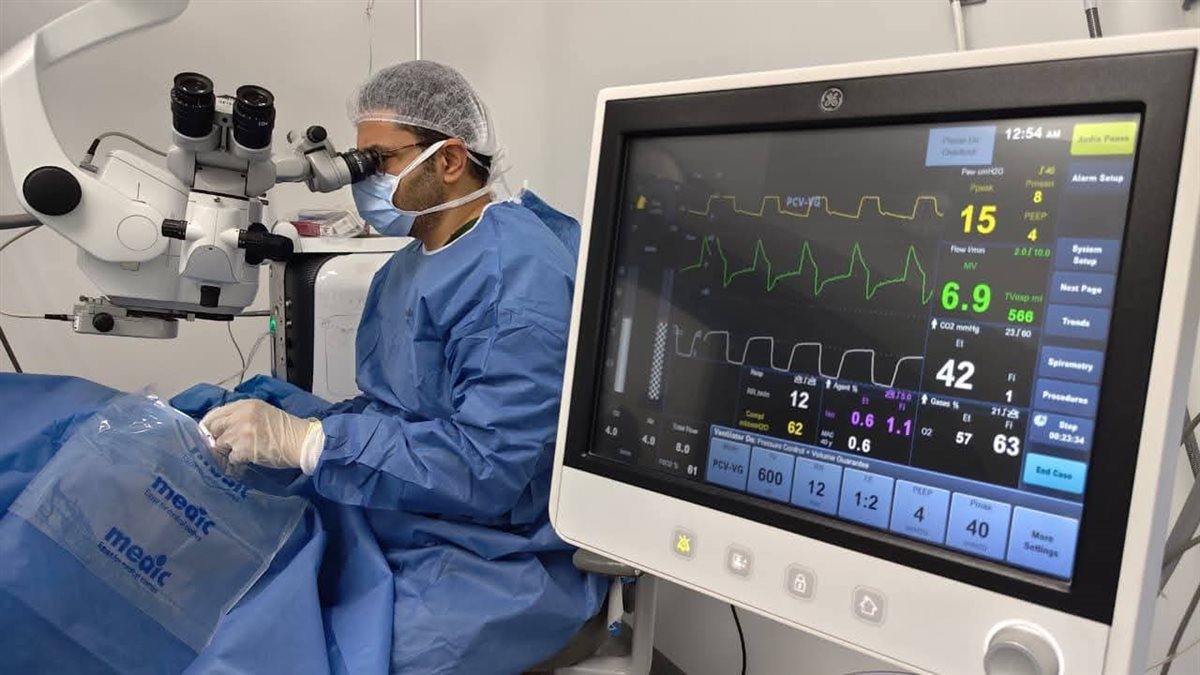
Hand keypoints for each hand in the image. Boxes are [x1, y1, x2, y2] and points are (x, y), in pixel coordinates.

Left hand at [201, 400, 323, 471]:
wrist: (300, 441)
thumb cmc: (285, 428)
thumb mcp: (262, 412)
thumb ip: (241, 415)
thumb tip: (222, 428)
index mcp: (245, 405)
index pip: (216, 413)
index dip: (210, 424)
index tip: (210, 432)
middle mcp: (239, 416)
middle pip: (213, 427)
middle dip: (216, 437)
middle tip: (224, 444)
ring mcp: (240, 433)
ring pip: (219, 444)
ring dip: (228, 450)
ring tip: (240, 452)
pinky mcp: (243, 449)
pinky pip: (231, 457)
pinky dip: (237, 460)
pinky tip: (248, 458)